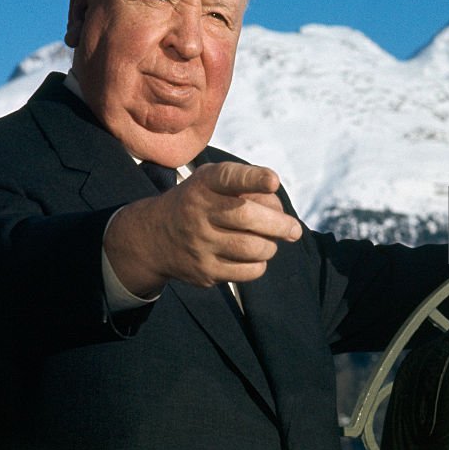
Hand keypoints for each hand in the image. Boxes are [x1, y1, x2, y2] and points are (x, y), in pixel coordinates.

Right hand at [106, 162, 301, 294]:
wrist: (154, 237)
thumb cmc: (198, 202)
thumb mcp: (211, 181)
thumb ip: (247, 187)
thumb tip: (284, 216)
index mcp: (204, 184)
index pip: (230, 178)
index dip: (253, 178)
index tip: (273, 181)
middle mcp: (198, 212)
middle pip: (247, 217)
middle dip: (280, 224)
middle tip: (295, 229)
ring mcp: (199, 244)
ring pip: (252, 248)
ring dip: (270, 246)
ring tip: (271, 241)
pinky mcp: (203, 271)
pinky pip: (246, 272)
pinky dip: (259, 264)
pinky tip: (255, 257)